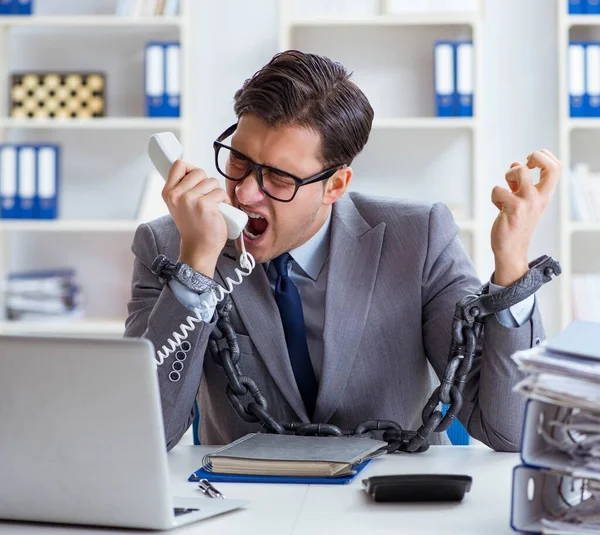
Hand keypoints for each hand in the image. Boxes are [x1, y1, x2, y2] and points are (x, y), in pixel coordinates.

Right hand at [162, 160, 229, 276]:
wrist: (199, 248)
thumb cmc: (193, 226)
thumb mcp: (179, 205)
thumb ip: (183, 187)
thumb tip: (193, 170)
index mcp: (168, 192)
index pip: (179, 165)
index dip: (191, 169)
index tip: (196, 180)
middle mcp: (176, 195)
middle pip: (199, 171)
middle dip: (207, 184)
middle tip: (206, 199)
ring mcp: (190, 199)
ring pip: (211, 181)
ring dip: (217, 193)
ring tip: (213, 206)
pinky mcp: (205, 205)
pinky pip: (220, 192)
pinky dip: (225, 201)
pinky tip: (219, 212)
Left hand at [490, 149, 560, 285]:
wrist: (511, 249)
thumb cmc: (515, 223)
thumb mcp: (521, 200)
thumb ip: (519, 183)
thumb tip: (515, 163)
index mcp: (545, 195)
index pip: (556, 167)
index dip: (544, 157)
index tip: (530, 161)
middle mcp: (540, 197)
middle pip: (550, 166)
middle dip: (536, 156)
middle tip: (523, 165)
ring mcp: (528, 203)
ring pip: (519, 170)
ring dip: (508, 174)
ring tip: (506, 189)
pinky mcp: (513, 209)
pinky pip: (498, 190)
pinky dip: (495, 196)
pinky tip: (498, 208)